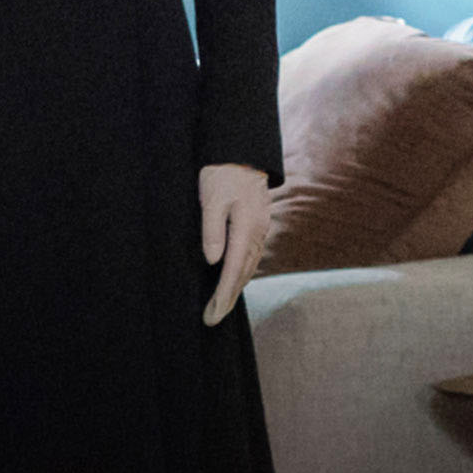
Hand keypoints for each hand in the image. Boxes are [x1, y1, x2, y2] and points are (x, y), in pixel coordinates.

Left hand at [198, 164, 272, 326]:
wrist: (242, 152)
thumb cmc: (222, 173)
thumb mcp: (211, 198)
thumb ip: (212, 230)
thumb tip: (213, 262)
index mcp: (245, 227)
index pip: (232, 270)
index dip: (222, 296)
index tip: (211, 315)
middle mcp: (257, 232)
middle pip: (242, 274)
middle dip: (227, 299)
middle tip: (212, 320)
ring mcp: (260, 229)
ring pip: (249, 267)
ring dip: (235, 288)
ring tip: (221, 306)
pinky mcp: (258, 225)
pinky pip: (251, 256)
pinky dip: (241, 273)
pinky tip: (234, 280)